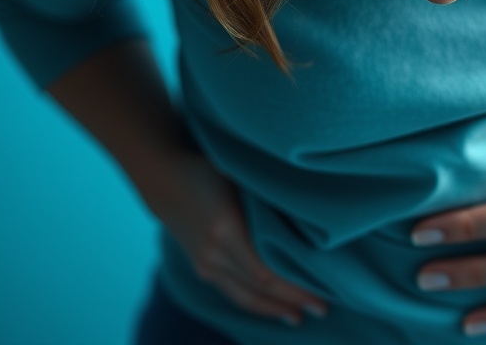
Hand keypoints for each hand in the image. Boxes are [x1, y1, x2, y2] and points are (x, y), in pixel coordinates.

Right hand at [147, 152, 328, 326]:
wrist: (162, 176)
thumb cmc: (210, 168)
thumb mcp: (241, 177)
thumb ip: (268, 200)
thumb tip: (312, 218)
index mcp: (226, 229)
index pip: (266, 272)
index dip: (294, 288)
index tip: (322, 292)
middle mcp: (213, 253)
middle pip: (259, 289)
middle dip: (292, 302)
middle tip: (323, 309)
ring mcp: (204, 264)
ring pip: (244, 297)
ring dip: (274, 309)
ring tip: (299, 316)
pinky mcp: (202, 268)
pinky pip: (232, 292)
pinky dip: (255, 302)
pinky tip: (273, 307)